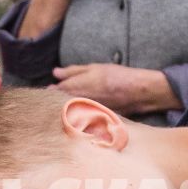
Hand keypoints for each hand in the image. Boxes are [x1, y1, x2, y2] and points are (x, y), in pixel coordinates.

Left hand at [50, 62, 173, 112]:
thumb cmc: (115, 76)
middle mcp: (77, 103)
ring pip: (69, 112)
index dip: (51, 91)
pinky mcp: (93, 120)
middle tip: (61, 97)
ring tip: (76, 103)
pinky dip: (80, 115)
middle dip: (57, 101)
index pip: (53, 92)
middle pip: (59, 104)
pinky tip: (85, 112)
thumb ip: (72, 71)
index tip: (51, 89)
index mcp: (74, 88)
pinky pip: (80, 119)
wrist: (137, 91)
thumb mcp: (93, 68)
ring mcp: (84, 113)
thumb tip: (55, 73)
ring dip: (68, 108)